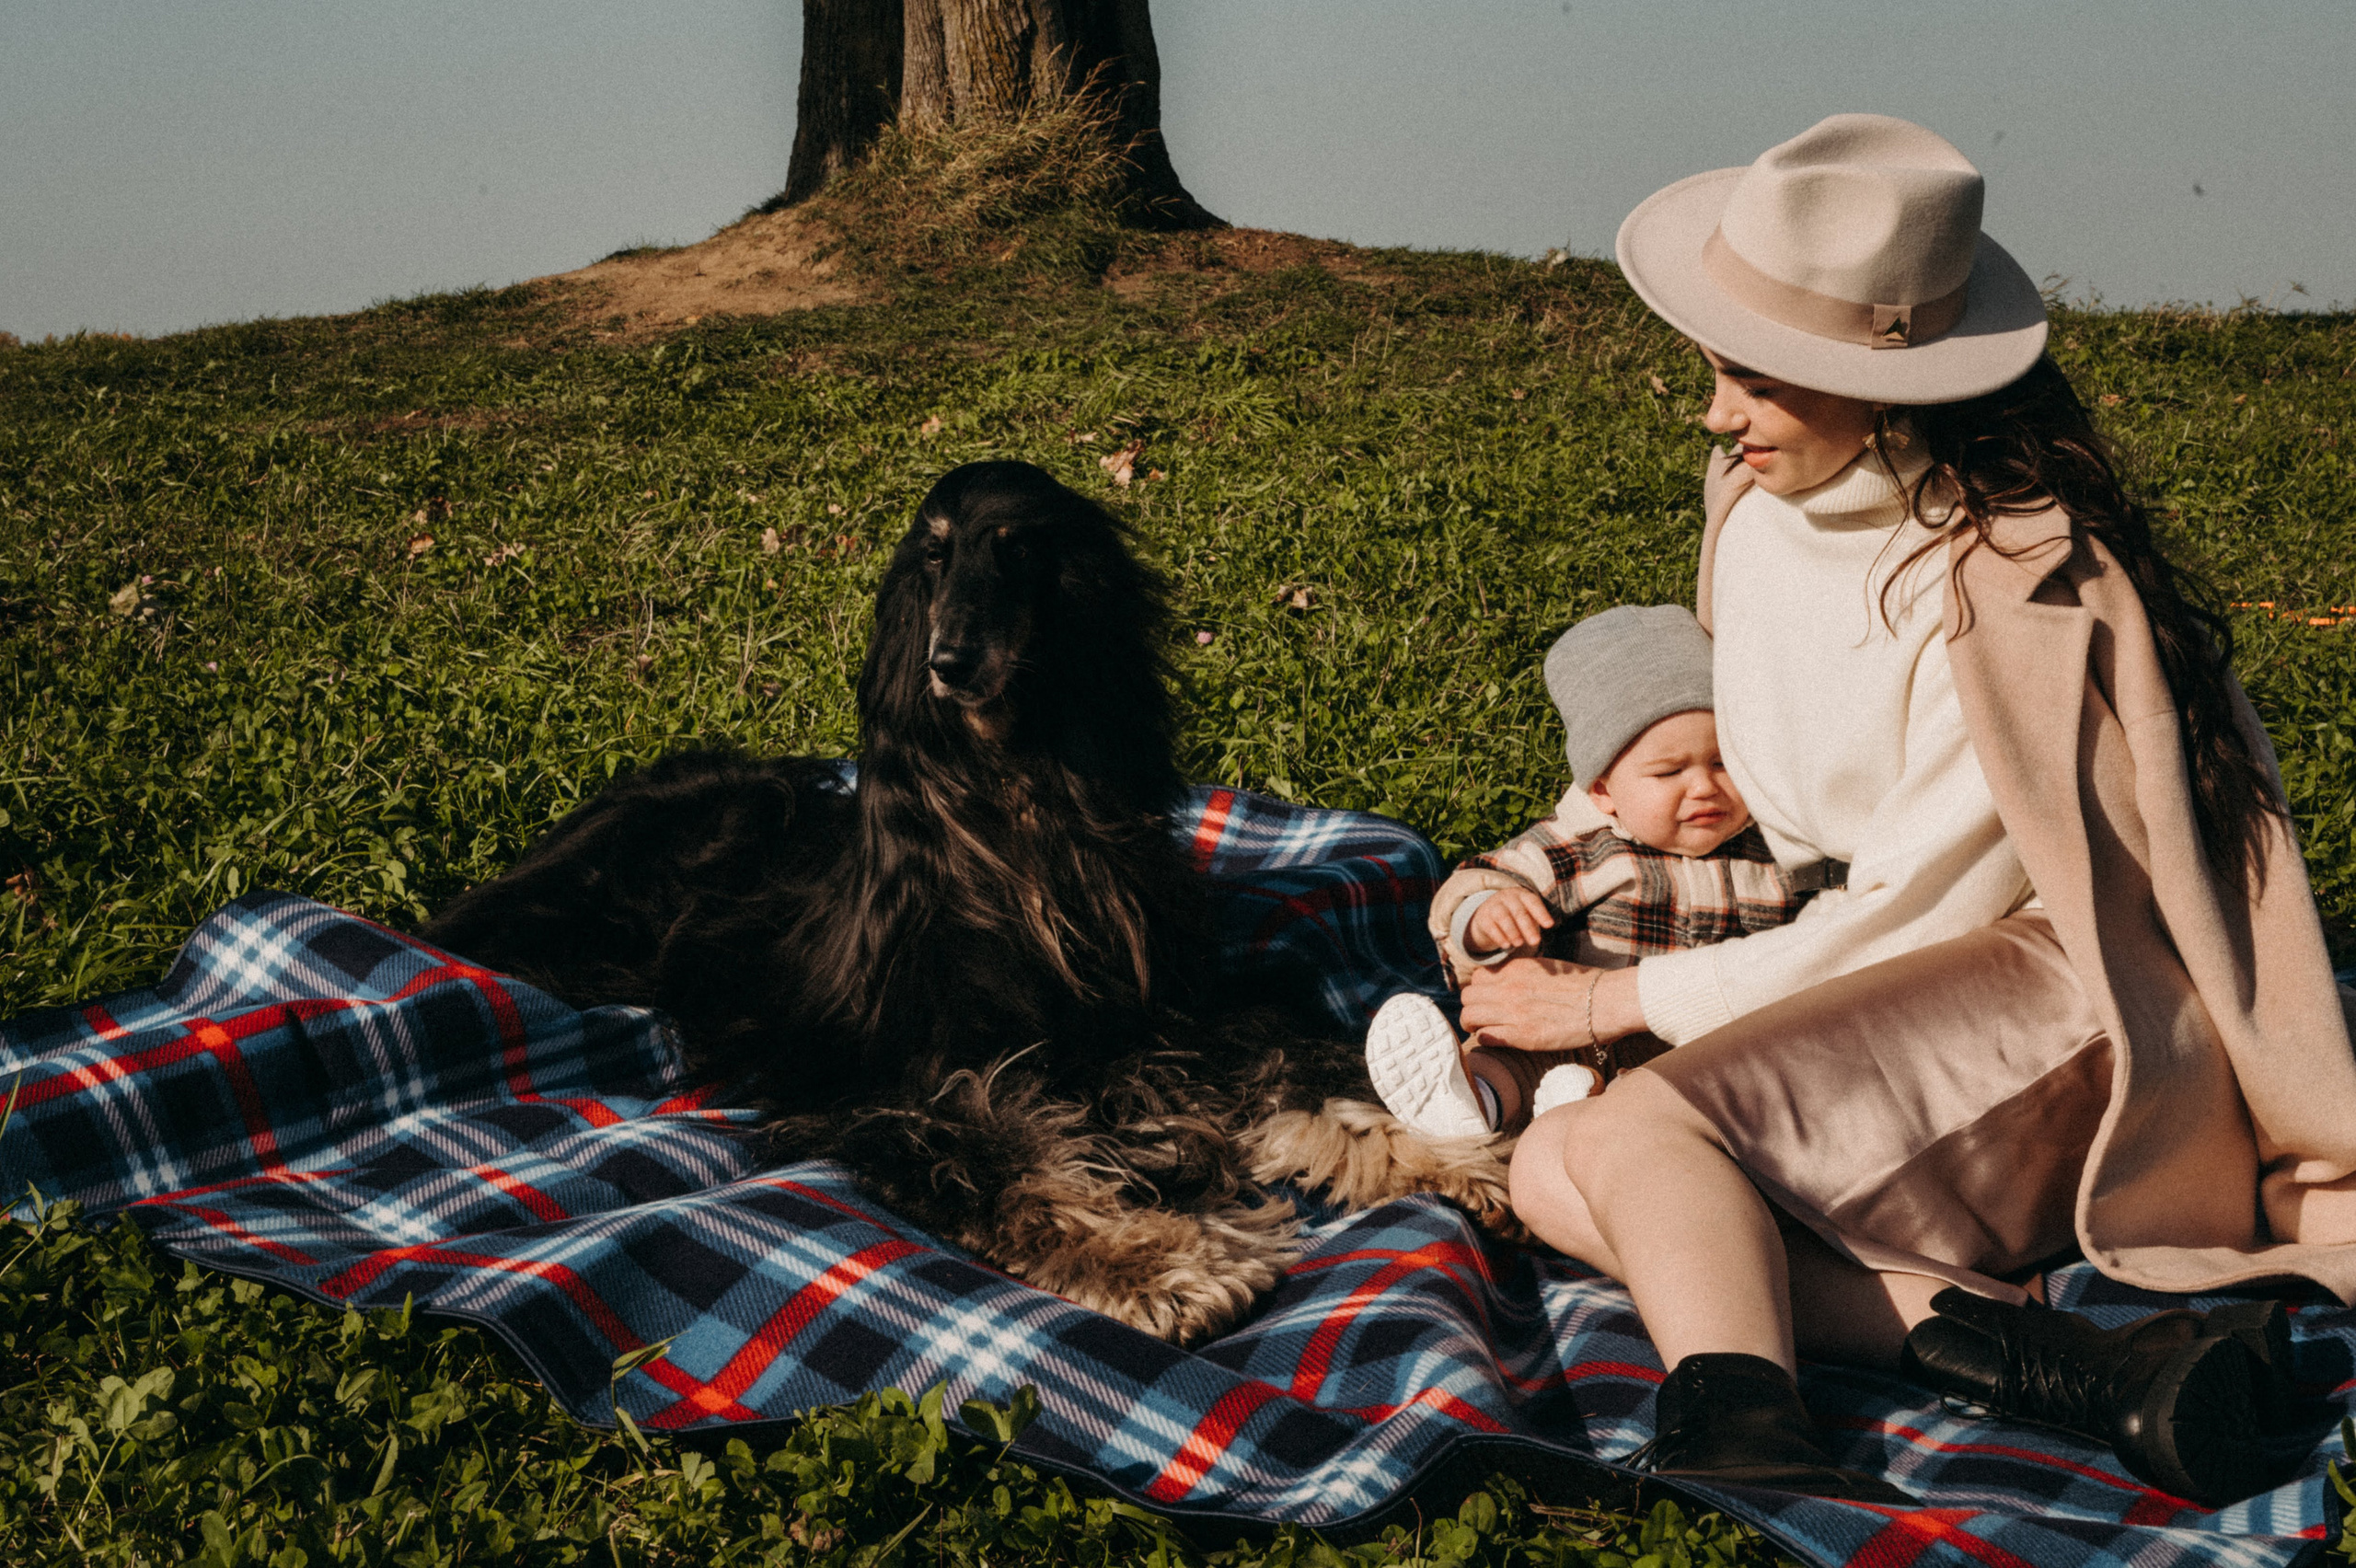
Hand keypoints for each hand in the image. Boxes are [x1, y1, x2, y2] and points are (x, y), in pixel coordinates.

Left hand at [1458, 959, 1646, 1051]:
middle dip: (1471, 1007)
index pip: (1478, 977)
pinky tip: (1497, 1039)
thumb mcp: (1546, 968)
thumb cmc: (1583, 985)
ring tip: (1484, 1029)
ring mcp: (1514, 1012)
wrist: (1605, 1002)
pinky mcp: (1522, 1035)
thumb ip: (1523, 974)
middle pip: (1467, 996)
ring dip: (1473, 1024)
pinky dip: (1486, 1038)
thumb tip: (1508, 981)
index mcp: (1516, 969)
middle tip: (1482, 1016)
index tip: (1487, 999)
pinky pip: (1485, 1036)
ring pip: (1469, 1016)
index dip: (1479, 989)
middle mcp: (1509, 987)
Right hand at [1464, 888, 1554, 956]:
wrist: (1486, 912)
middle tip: (1535, 941)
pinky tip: (1506, 945)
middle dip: (1527, 927)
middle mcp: (1507, 898)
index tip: (1550, 925)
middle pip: (1519, 912)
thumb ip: (1535, 922)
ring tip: (1519, 944)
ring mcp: (1493, 906)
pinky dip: (1498, 936)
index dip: (1541, 913)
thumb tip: (1543, 935)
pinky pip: (1491, 927)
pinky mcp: (1483, 918)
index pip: (1533, 902)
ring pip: (1503, 917)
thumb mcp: (1525, 913)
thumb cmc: (1514, 915)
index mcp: (1522, 895)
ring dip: (1512, 931)